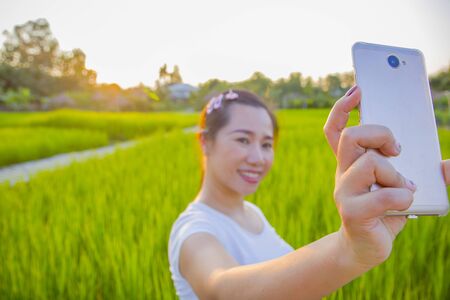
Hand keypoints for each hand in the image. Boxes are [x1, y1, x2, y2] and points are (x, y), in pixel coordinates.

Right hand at [324, 86, 422, 267]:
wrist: (366, 247)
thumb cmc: (384, 212)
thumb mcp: (400, 186)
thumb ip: (420, 171)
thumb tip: (449, 164)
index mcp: (351, 163)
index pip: (335, 130)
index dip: (342, 108)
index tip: (358, 91)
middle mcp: (343, 173)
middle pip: (351, 137)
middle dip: (380, 134)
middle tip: (397, 150)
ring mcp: (344, 192)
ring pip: (369, 162)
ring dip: (396, 174)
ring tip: (403, 187)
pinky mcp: (353, 212)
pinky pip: (385, 195)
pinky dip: (402, 197)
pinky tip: (405, 204)